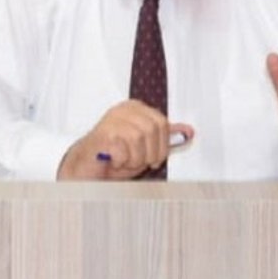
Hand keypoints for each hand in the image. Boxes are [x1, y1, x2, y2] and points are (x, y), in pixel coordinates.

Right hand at [57, 100, 193, 179]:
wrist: (89, 170)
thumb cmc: (116, 158)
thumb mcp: (147, 148)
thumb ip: (166, 138)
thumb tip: (188, 132)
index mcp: (135, 108)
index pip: (162, 123)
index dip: (160, 145)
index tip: (149, 155)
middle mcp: (123, 110)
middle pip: (152, 130)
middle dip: (148, 153)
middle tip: (135, 160)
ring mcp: (111, 120)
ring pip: (139, 139)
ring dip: (134, 158)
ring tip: (123, 160)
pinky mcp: (102, 134)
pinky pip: (124, 150)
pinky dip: (121, 162)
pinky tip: (113, 160)